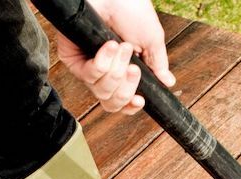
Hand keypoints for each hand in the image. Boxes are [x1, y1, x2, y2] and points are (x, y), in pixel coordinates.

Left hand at [57, 0, 176, 114]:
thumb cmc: (131, 9)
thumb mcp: (151, 40)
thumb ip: (157, 64)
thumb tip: (168, 82)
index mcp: (121, 71)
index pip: (121, 102)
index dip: (130, 107)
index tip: (140, 100)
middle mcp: (102, 73)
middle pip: (111, 102)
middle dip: (126, 87)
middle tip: (133, 67)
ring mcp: (86, 67)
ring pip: (101, 91)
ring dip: (116, 71)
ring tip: (122, 47)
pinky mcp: (72, 58)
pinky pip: (89, 75)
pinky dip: (103, 62)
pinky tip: (109, 45)